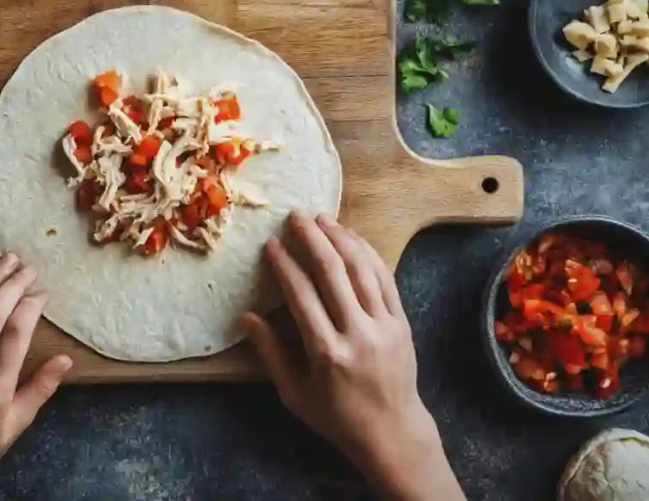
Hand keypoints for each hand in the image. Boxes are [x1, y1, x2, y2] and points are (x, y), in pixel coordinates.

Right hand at [240, 213, 463, 500]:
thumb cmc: (336, 416)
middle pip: (333, 273)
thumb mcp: (294, 394)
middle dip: (312, 239)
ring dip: (341, 238)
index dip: (285, 265)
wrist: (392, 432)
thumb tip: (246, 317)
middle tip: (295, 216)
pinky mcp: (402, 322)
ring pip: (362, 270)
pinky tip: (352, 237)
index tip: (271, 244)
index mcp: (327, 352)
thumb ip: (271, 353)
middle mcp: (358, 333)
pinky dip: (368, 253)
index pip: (302, 295)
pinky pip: (385, 279)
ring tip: (322, 218)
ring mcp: (384, 326)